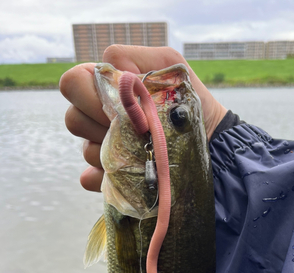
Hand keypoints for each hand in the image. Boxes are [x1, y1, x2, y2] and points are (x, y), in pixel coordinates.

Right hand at [59, 45, 226, 191]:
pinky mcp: (110, 175)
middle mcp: (99, 117)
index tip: (128, 105)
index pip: (74, 82)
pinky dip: (107, 178)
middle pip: (73, 118)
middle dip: (102, 124)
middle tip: (135, 130)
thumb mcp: (170, 70)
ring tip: (143, 151)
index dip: (94, 94)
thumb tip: (111, 75)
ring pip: (86, 149)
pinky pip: (91, 177)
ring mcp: (103, 148)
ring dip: (113, 151)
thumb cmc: (188, 104)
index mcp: (108, 87)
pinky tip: (132, 175)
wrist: (210, 144)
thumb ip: (137, 64)